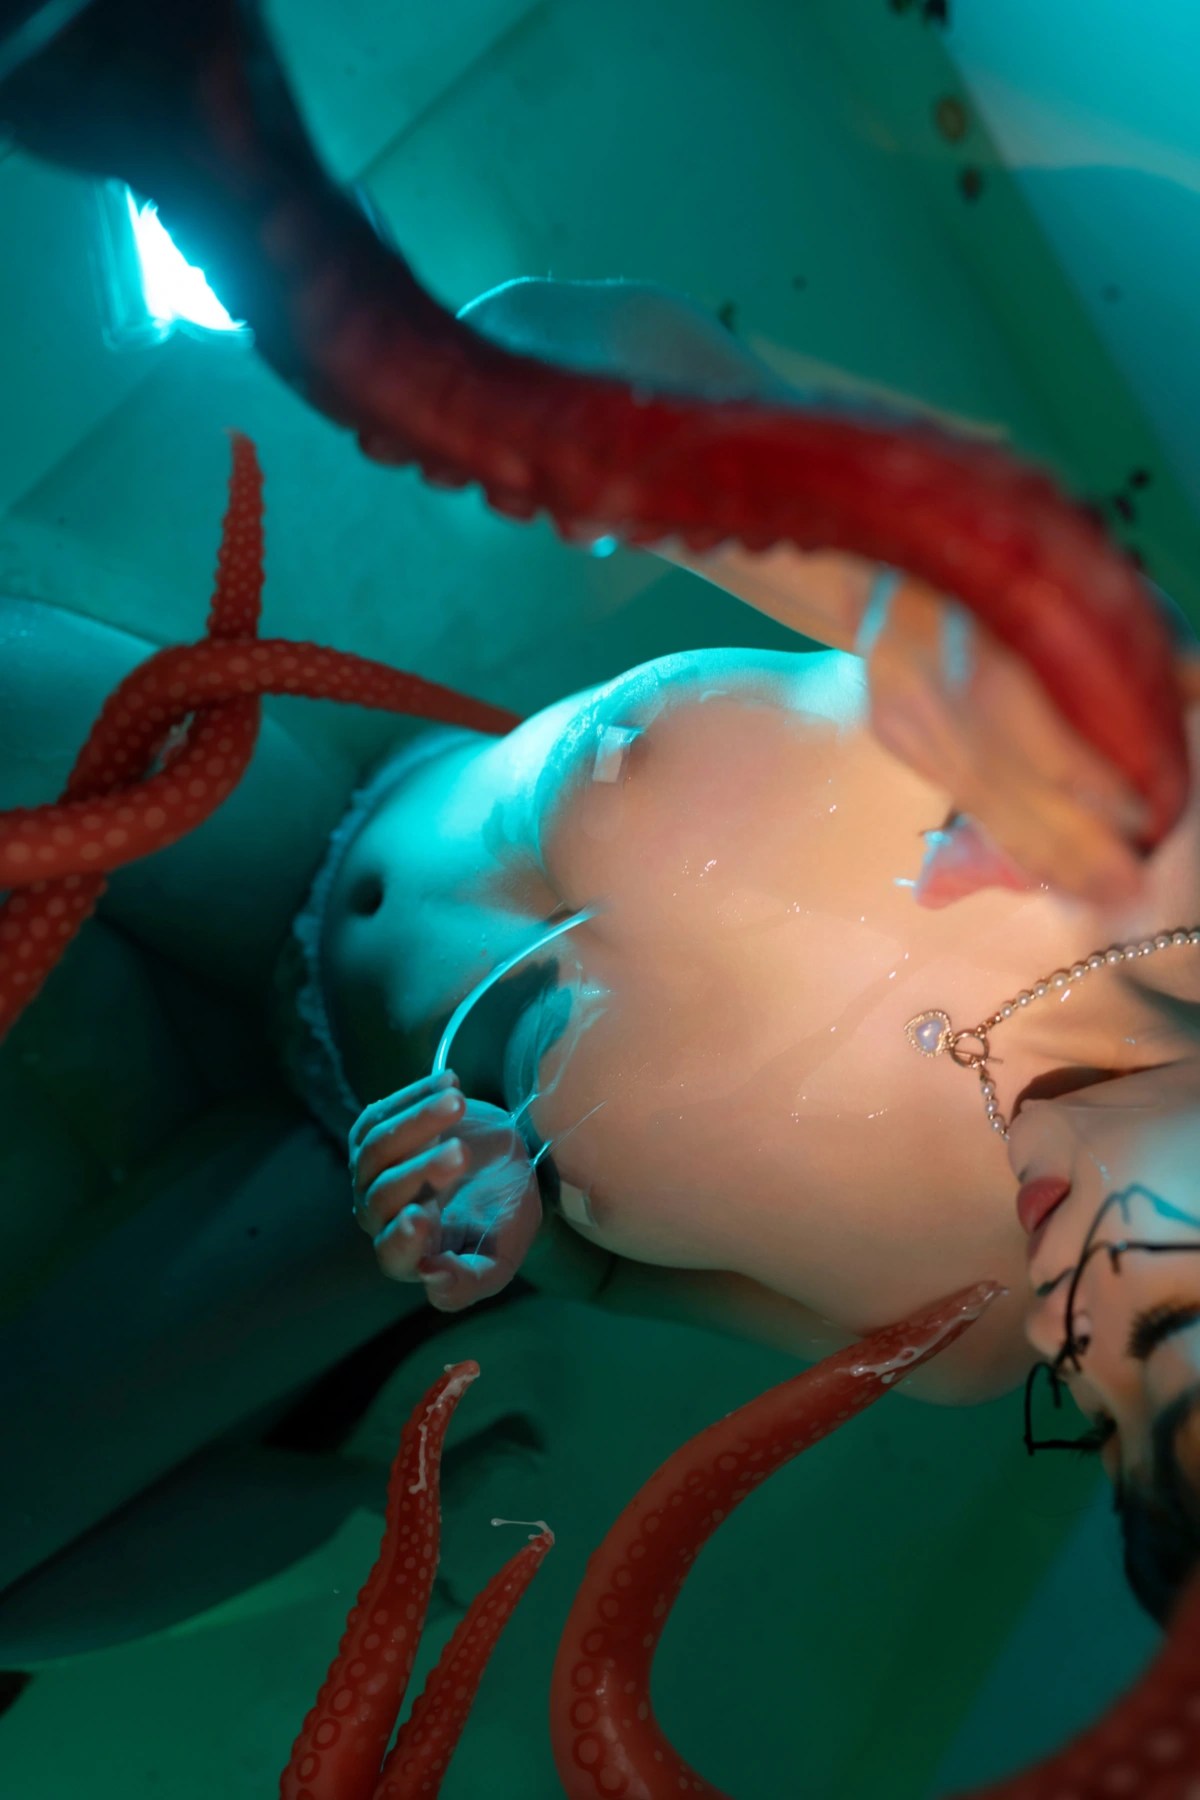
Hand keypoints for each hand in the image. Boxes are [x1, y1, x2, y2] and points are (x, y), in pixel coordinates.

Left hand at [348, 1072, 541, 1310]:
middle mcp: (380, 1218)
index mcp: (409, 1256)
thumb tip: (432, 1280)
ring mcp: (371, 1174)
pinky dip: (412, 1095)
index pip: (393, 1254)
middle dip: (421, 1171)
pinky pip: (379, 1114)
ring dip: (416, 1123)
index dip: (405, 1238)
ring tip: (458, 1102)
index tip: (424, 1216)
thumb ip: (471, 1281)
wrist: (507, 1165)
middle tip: (462, 1153)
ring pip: (376, 1148)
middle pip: (382, 1196)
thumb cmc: (504, 1216)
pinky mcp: (374, 1134)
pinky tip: (451, 1082)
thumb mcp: (500, 1257)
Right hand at [861, 573, 1159, 907]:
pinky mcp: (893, 733)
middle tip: (1127, 889)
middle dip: (1074, 848)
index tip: (1144, 818)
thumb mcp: (1052, 561)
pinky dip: (1004, 836)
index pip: (1040, 741)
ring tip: (1096, 894)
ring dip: (1042, 856)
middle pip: (1012, 792)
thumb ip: (1119, 625)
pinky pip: (959, 795)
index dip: (1095, 788)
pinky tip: (1042, 868)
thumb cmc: (979, 547)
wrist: (868, 547)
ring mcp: (904, 719)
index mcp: (976, 648)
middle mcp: (932, 694)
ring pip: (982, 804)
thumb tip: (1192, 681)